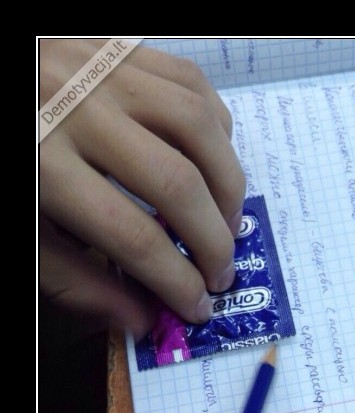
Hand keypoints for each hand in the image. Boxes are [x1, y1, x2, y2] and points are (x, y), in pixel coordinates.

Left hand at [40, 39, 245, 336]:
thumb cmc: (7, 170)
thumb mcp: (23, 235)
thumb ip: (77, 281)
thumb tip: (144, 320)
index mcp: (43, 167)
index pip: (131, 235)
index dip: (175, 280)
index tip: (197, 307)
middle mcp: (79, 111)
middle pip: (176, 183)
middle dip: (212, 242)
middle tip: (220, 275)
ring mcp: (104, 70)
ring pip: (198, 126)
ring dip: (228, 187)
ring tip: (226, 224)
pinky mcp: (121, 46)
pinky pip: (192, 85)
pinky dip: (218, 131)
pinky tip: (213, 166)